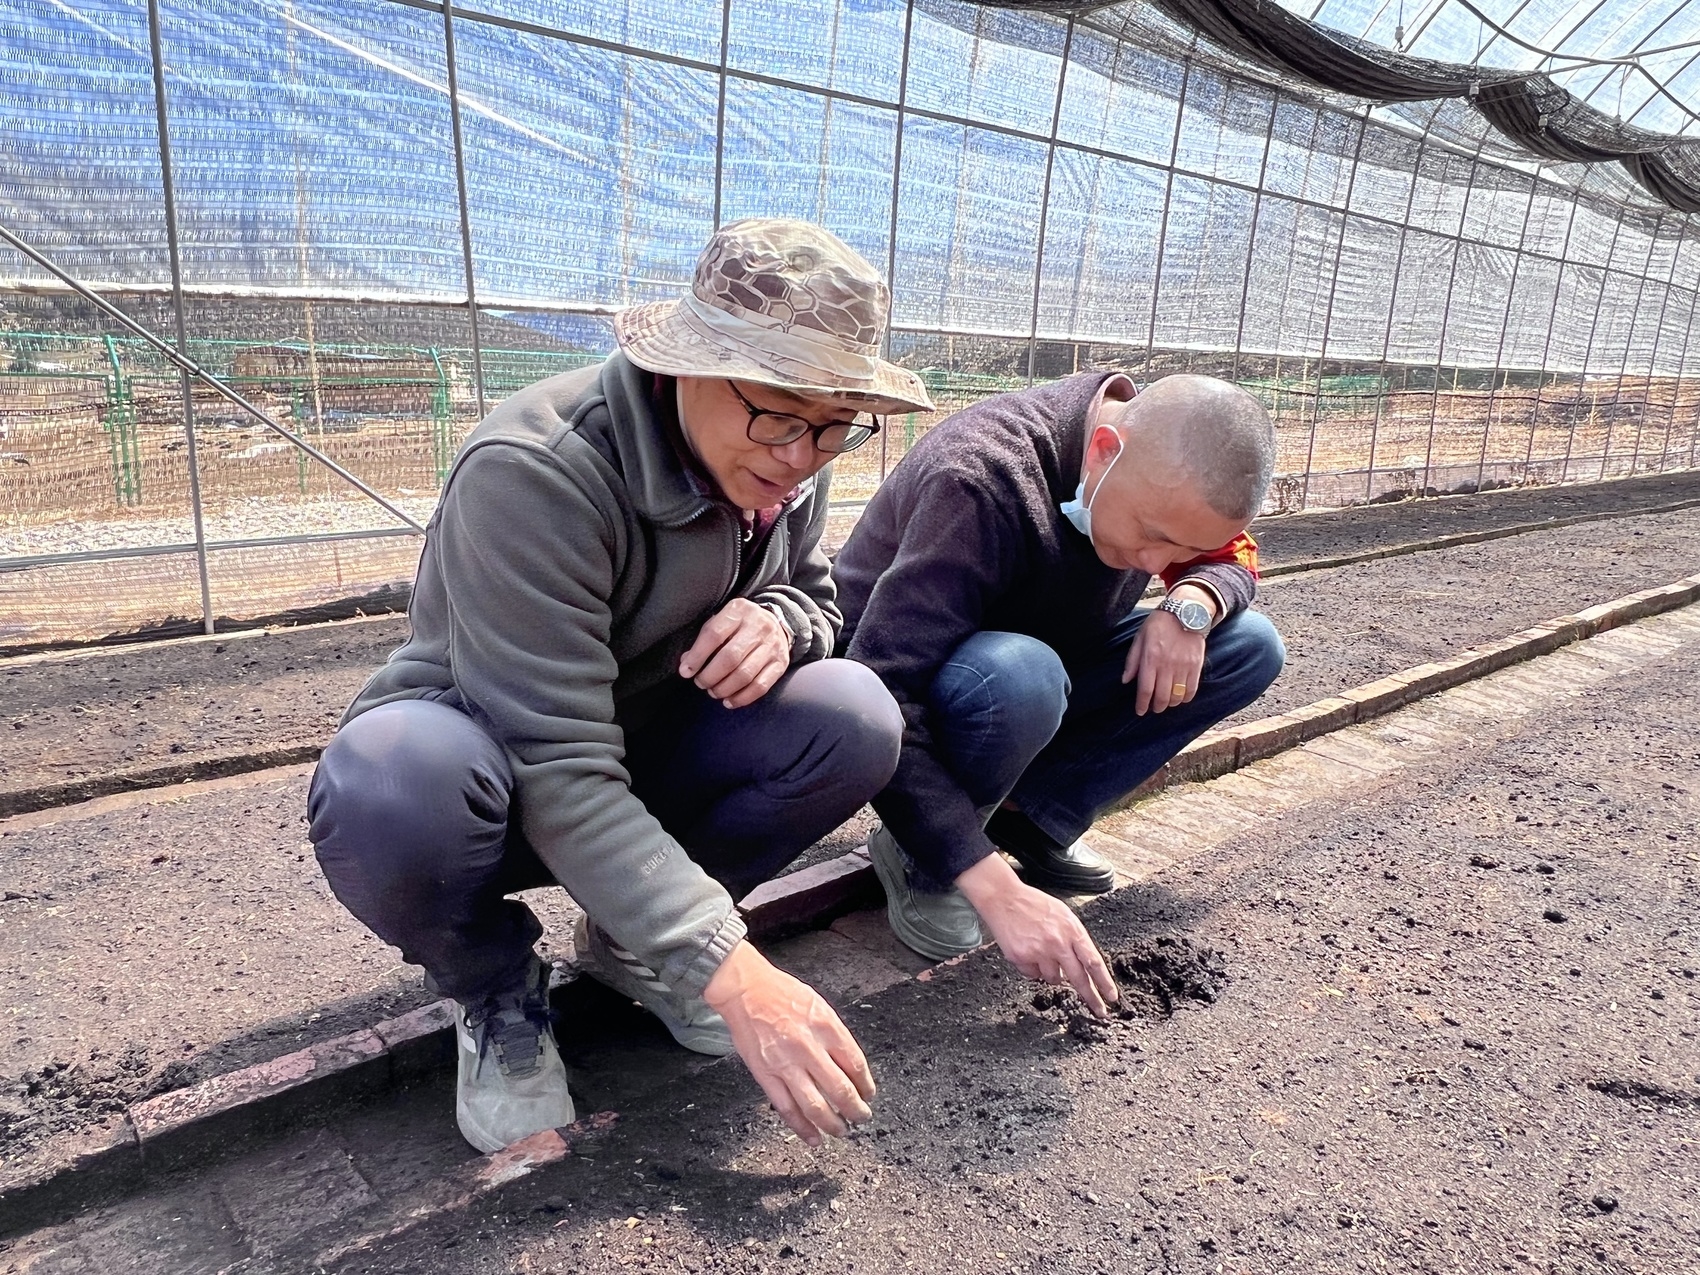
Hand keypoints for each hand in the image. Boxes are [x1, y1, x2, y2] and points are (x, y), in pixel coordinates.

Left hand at [679, 598, 790, 707]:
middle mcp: (758, 627)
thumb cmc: (740, 624)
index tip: (685, 672)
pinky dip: (742, 698)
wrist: (776, 620)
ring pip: (745, 675)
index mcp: (738, 611)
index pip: (714, 634)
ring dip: (724, 689)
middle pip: (730, 658)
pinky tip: (729, 701)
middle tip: (701, 683)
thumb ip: (704, 640)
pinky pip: (760, 686)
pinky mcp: (781, 663)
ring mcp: (772, 646)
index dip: (697, 656)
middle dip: (710, 676)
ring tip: (714, 692)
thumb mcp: (721, 621)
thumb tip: (686, 664)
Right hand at [702, 941, 875, 1145]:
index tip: (869, 1094)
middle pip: (841, 1090)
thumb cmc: (780, 993)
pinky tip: (813, 1137)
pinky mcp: (766, 1076)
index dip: (866, 1085)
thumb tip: (850, 1064)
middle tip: (862, 1117)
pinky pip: (787, 1109)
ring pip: (816, 1106)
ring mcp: (786, 1064)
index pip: (855, 1064)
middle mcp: (809, 1047)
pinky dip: (802, 1128)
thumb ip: (835, 1035)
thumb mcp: (819, 1006)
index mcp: (826, 1027)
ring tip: (842, 1131)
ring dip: (834, 1124)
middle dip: (856, 1110)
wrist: (745, 989)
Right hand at [956, 855, 1117, 1017]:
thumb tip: (1082, 963)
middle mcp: (1058, 943)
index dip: (1104, 982)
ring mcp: (1039, 952)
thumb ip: (1074, 938)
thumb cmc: (1033, 904)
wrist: (1004, 898)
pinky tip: (1027, 950)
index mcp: (1072, 930)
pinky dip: (1032, 968)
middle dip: (1091, 998)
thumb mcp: (1063, 915)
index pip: (1094, 962)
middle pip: (1079, 978)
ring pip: (1054, 979)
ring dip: (1052, 973)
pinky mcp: (1021, 958)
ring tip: (1042, 952)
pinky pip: (1032, 975)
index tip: (1111, 997)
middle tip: (1100, 1011)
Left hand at [1122, 588, 1213, 714]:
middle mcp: (1167, 665)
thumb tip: (1126, 681)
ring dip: (1170, 704)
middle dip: (1156, 707)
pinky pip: (1191, 689)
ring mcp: (1183, 666)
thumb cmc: (1159, 624)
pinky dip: (1185, 698)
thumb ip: (1132, 661)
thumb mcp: (1140, 638)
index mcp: (1150, 659)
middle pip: (1162, 697)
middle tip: (1154, 708)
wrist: (1186, 612)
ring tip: (1166, 702)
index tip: (1140, 711)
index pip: (1145, 690)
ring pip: (1176, 696)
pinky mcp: (1196, 666)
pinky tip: (1180, 698)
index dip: (1142, 704)